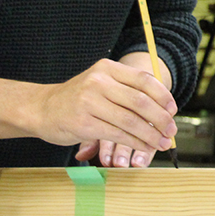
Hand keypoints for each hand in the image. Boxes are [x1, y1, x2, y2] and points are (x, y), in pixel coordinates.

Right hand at [74, 52, 171, 167]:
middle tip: (171, 130)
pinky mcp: (83, 124)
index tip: (173, 110)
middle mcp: (99, 82)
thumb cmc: (77, 98)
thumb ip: (127, 89)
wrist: (41, 108)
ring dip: (150, 135)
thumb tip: (163, 107)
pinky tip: (144, 147)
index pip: (144, 80)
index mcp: (107, 68)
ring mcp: (89, 102)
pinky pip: (117, 134)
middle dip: (161, 118)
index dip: (163, 96)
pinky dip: (135, 142)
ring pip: (130, 120)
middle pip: (140, 101)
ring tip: (162, 142)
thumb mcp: (101, 83)